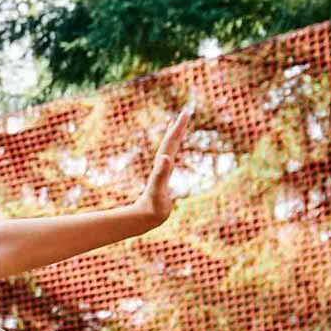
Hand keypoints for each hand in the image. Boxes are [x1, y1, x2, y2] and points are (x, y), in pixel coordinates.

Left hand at [132, 95, 195, 224]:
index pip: (172, 142)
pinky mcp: (163, 178)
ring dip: (173, 137)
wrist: (144, 218)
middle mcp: (162, 165)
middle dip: (178, 127)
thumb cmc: (152, 207)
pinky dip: (172, 152)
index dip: (179, 128)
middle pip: (171, 142)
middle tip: (185, 112)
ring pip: (169, 150)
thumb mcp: (157, 190)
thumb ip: (160, 174)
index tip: (186, 113)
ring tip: (176, 125)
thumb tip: (165, 158)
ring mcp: (162, 171)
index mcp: (163, 165)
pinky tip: (171, 152)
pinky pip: (169, 160)